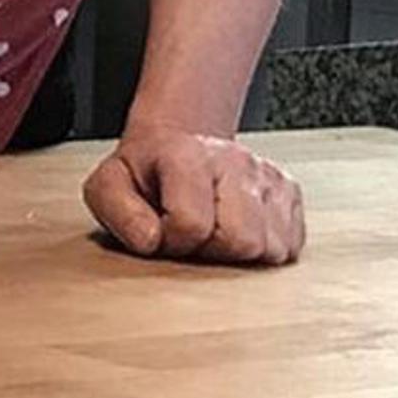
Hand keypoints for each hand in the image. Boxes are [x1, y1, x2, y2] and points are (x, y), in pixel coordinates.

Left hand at [84, 119, 303, 265]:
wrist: (178, 146)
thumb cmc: (146, 174)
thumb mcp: (109, 187)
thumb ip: (116, 212)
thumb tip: (150, 238)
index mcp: (186, 155)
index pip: (192, 225)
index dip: (171, 240)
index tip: (162, 229)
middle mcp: (234, 160)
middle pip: (241, 240)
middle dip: (211, 250)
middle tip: (192, 234)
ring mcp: (266, 175)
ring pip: (270, 247)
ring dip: (238, 252)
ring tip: (215, 231)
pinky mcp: (289, 193)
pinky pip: (289, 246)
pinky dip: (264, 249)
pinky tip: (239, 231)